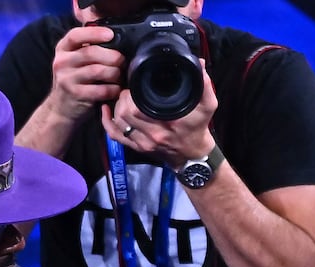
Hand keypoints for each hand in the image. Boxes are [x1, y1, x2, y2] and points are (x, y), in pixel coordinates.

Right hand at [45, 24, 125, 126]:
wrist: (61, 108)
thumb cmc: (75, 80)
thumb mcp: (74, 59)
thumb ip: (87, 45)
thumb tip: (110, 34)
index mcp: (62, 49)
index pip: (76, 35)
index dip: (95, 33)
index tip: (111, 34)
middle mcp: (61, 62)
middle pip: (91, 52)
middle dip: (112, 56)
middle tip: (122, 61)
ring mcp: (67, 79)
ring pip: (98, 71)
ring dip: (114, 73)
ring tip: (119, 75)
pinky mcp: (76, 95)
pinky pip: (101, 89)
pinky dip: (113, 89)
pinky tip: (116, 89)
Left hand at [102, 59, 218, 169]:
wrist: (192, 155)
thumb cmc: (197, 129)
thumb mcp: (207, 106)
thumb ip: (204, 85)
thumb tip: (198, 63)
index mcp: (168, 123)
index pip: (137, 108)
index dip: (131, 94)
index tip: (135, 85)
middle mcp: (153, 134)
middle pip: (124, 113)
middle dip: (123, 98)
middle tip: (129, 89)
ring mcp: (143, 143)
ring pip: (118, 123)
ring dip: (116, 107)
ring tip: (124, 98)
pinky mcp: (137, 148)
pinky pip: (115, 135)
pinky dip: (107, 122)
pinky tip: (106, 109)